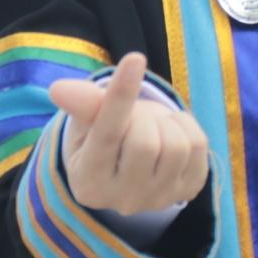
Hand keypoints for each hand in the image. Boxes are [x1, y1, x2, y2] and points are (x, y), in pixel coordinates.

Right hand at [47, 52, 210, 214]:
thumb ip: (82, 106)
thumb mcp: (86, 123)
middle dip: (143, 116)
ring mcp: (158, 199)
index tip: (134, 58)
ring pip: (176, 145)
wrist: (129, 168)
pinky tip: (169, 134)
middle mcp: (123, 199)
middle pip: (145, 142)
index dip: (120, 95)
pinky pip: (198, 146)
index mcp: (88, 182)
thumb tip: (60, 90)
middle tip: (134, 117)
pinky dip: (185, 127)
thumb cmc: (102, 138)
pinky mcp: (188, 191)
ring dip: (166, 122)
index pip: (107, 134)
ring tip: (152, 126)